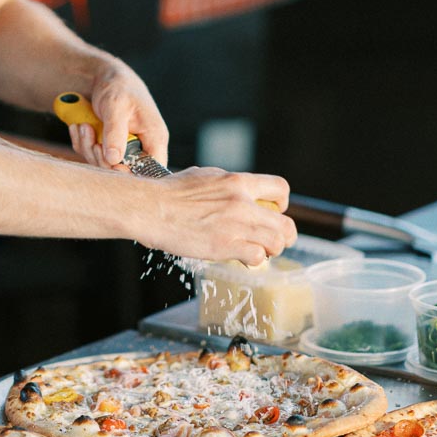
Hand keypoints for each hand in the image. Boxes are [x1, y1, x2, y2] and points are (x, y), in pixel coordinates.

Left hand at [65, 68, 168, 170]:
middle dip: (101, 157)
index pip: (151, 169)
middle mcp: (142, 147)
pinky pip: (93, 156)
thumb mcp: (116, 106)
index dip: (130, 172)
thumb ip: (115, 132)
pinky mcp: (108, 147)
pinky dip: (82, 143)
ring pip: (105, 165)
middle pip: (124, 171)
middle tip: (90, 137)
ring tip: (83, 126)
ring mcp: (124, 148)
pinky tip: (79, 127)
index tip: (109, 160)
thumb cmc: (117, 87)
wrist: (103, 77)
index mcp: (154, 138)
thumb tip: (114, 160)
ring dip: (88, 148)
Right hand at [136, 167, 295, 267]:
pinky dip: (254, 260)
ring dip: (271, 249)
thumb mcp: (205, 176)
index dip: (281, 204)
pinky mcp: (226, 246)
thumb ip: (227, 185)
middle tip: (276, 241)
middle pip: (285, 223)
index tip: (274, 211)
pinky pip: (257, 257)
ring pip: (277, 242)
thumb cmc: (170, 192)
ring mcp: (236, 225)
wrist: (151, 207)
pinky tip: (242, 257)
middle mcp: (242, 202)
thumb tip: (236, 191)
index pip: (280, 189)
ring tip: (260, 251)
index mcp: (238, 182)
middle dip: (285, 235)